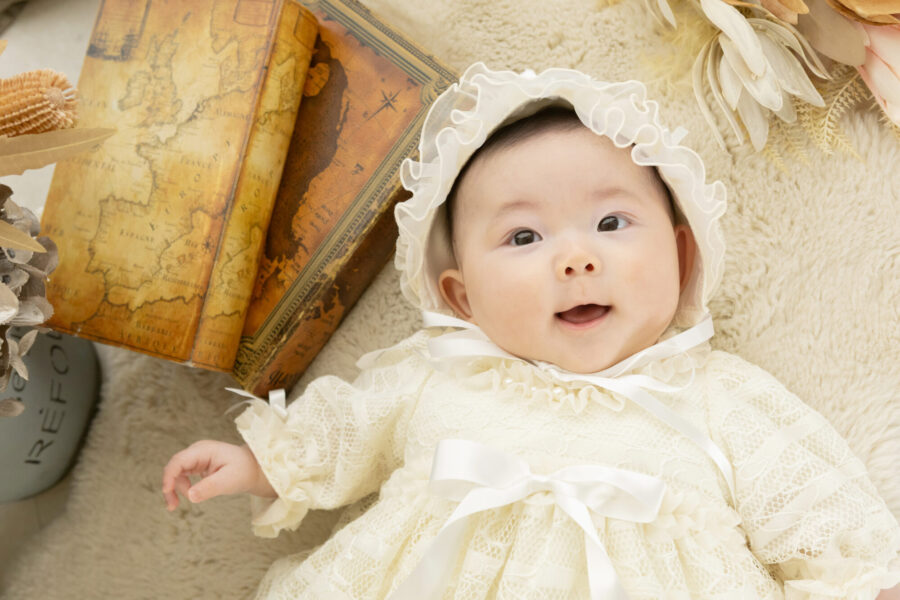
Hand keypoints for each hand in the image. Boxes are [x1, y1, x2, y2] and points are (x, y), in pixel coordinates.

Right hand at [161, 440, 275, 510]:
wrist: (253, 468)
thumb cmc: (244, 471)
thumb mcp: (228, 481)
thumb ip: (209, 488)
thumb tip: (190, 496)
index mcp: (204, 450)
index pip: (179, 461)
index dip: (169, 476)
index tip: (167, 492)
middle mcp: (197, 451)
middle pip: (174, 467)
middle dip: (169, 486)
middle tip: (172, 507)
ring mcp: (196, 457)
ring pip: (176, 472)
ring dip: (175, 488)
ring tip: (178, 505)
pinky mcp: (197, 464)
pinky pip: (183, 475)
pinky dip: (181, 487)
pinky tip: (185, 496)